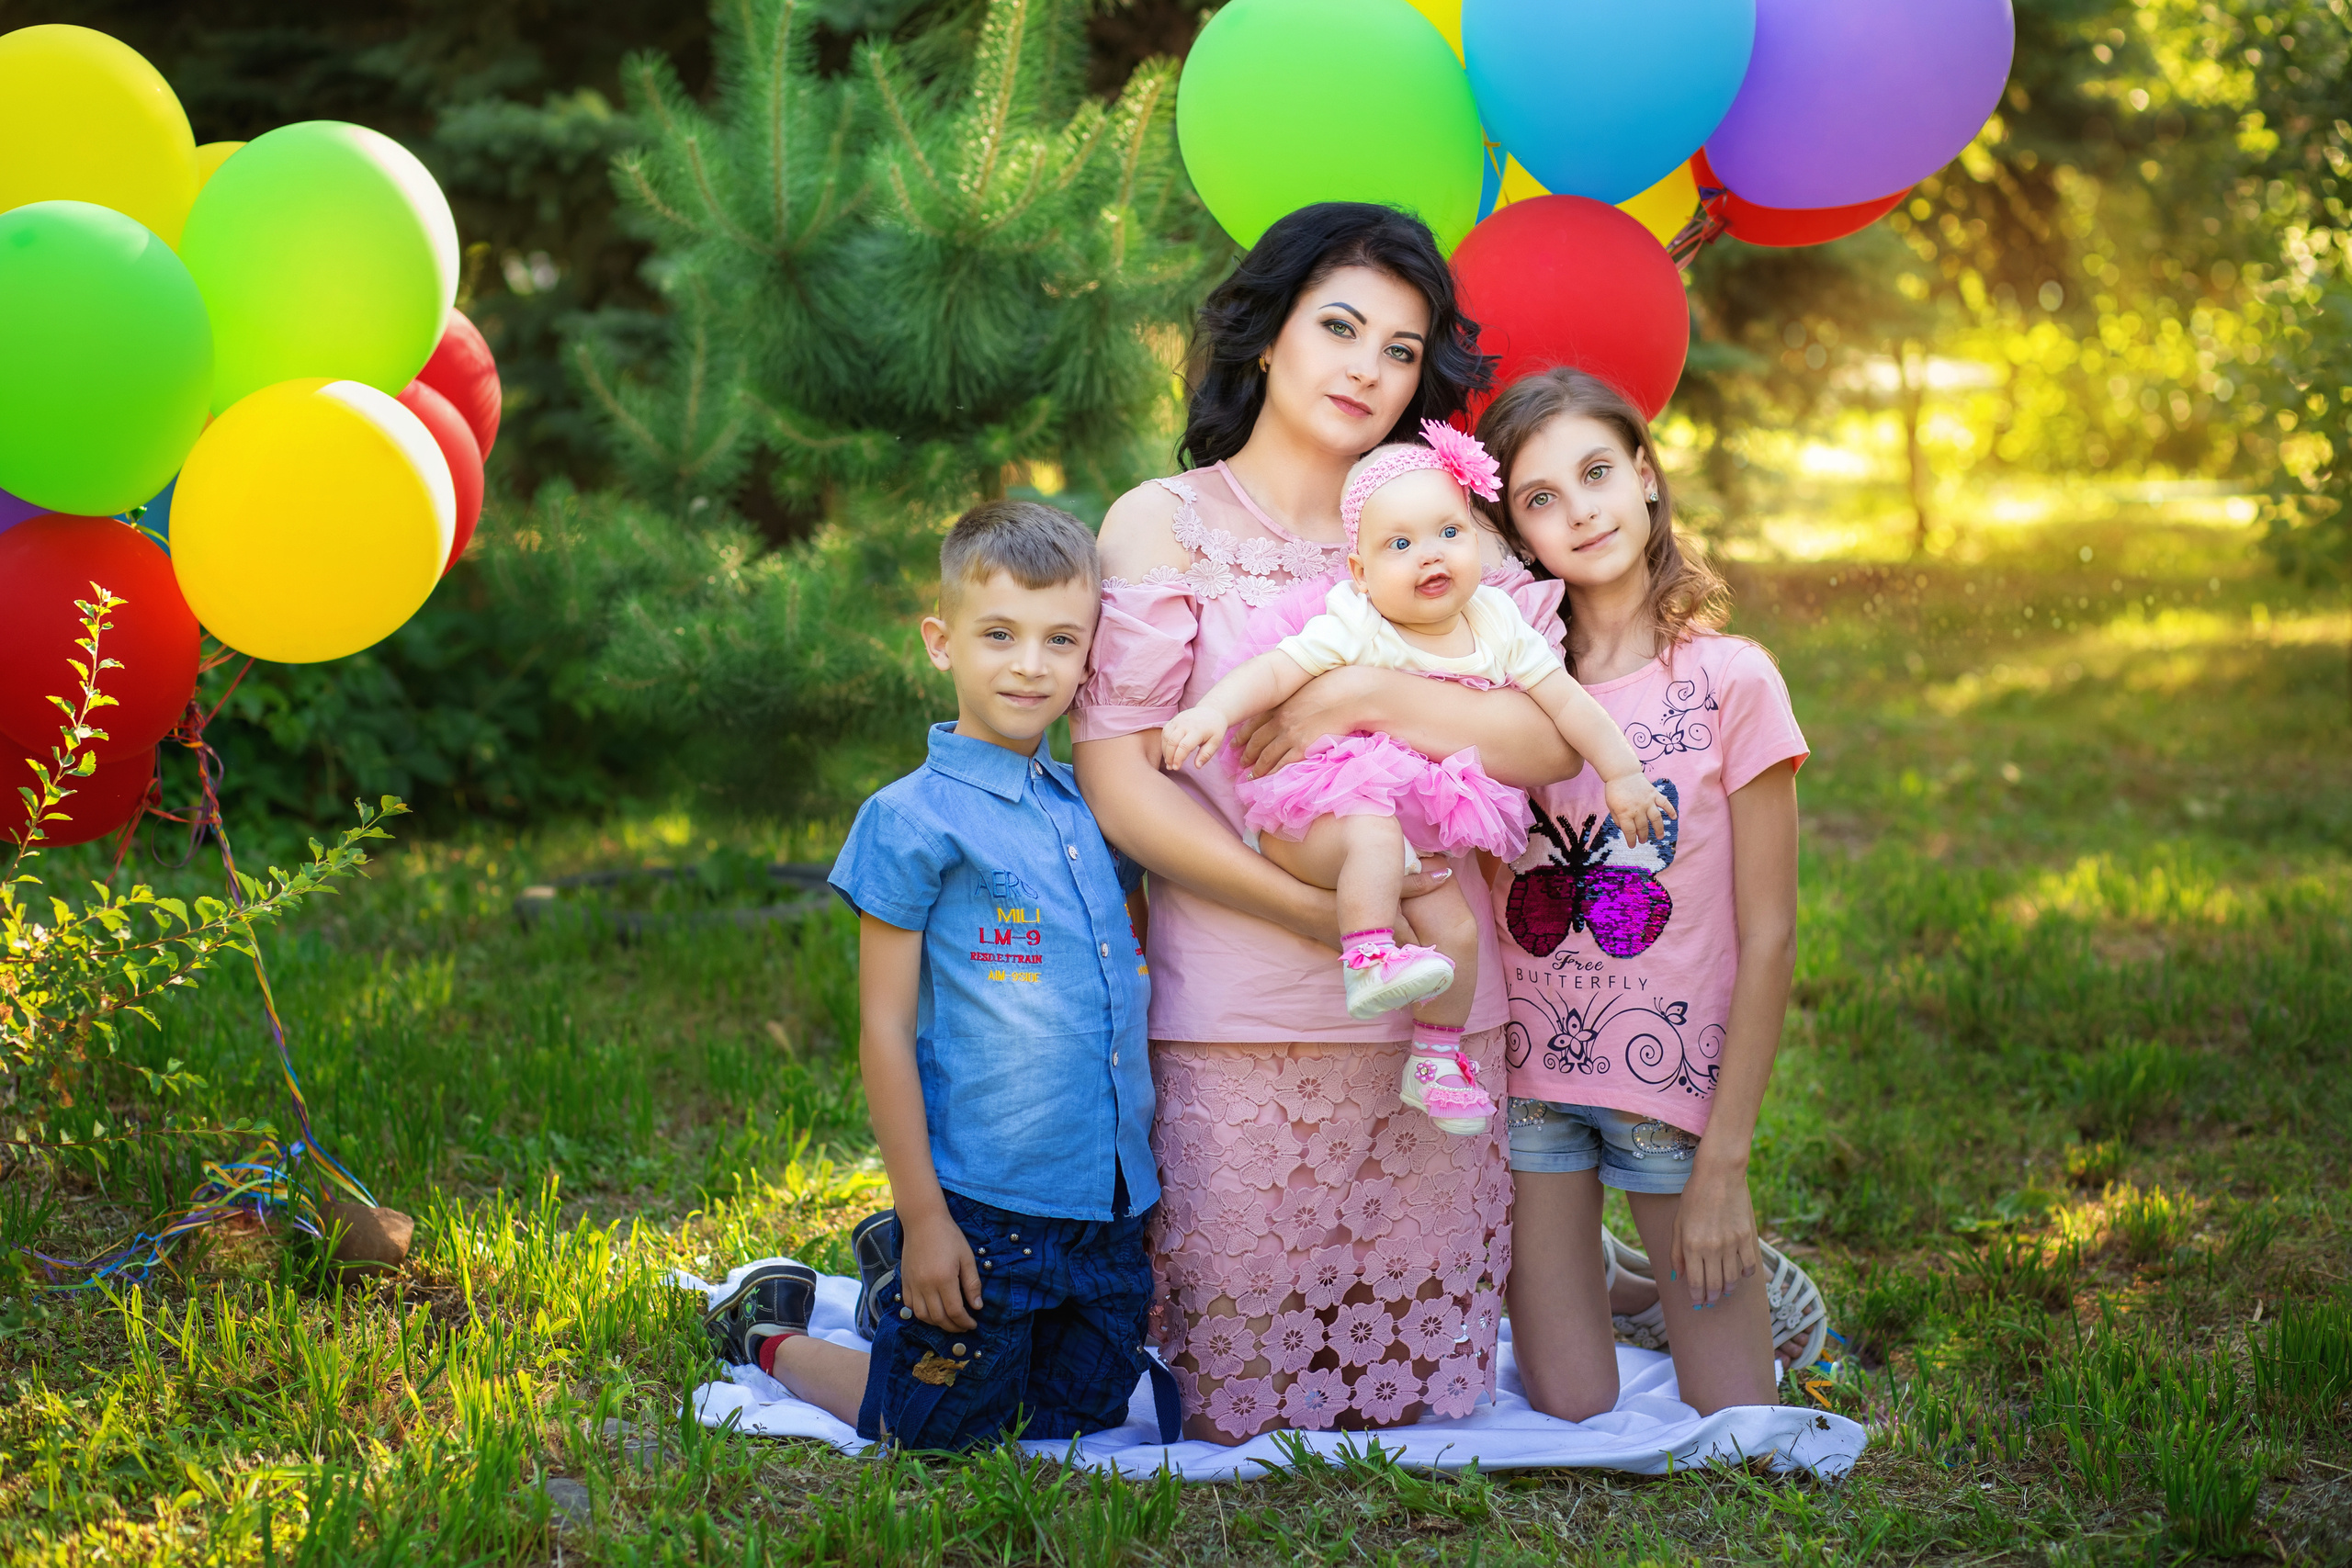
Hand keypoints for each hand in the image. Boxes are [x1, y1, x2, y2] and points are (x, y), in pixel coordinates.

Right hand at [898, 1209, 981, 1330]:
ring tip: (948, 1321)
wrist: (923, 1221)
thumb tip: (977, 1307)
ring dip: (936, 1323)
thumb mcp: (967, 1257)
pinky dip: (920, 1313)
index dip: (965, 1322)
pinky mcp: (904, 1281)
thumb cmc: (949, 1236)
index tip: (973, 1324)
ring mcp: (913, 1284)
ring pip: (922, 1316)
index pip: (955, 1311)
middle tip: (963, 1326)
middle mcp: (926, 1285)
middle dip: (953, 1327)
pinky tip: (931, 1310)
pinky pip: (909, 1305)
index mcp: (944, 1279)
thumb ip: (972, 1284)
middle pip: (938, 1318)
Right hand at [1160, 706, 1228, 770]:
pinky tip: (1168, 752)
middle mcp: (1185, 724)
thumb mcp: (1216, 742)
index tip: (1176, 768)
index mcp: (1197, 730)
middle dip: (1169, 756)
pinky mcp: (1173, 720)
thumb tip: (1197, 766)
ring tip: (1169, 762)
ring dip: (1165, 751)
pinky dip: (1164, 743)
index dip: (1178, 758)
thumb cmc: (1214, 729)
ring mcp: (1178, 720)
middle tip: (1171, 767)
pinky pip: (1165, 732)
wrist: (1212, 710)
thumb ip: (1206, 754)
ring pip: (1166, 737)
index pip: (1184, 746)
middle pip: (1172, 742)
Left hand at [1236, 666, 1378, 776]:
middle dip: (1247, 753)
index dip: (1244, 733)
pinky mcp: (1302, 747)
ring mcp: (1290, 735)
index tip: (1236, 742)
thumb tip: (1296, 706)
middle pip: (1257, 740)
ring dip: (1257, 767)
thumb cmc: (1334, 689)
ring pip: (1266, 755)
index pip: (1256, 722)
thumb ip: (1297, 701)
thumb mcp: (1307, 690)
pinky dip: (1273, 773)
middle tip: (1240, 762)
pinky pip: (1283, 764)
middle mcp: (1281, 721)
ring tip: (1250, 776)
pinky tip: (1268, 780)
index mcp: (1282, 705)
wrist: (1347, 696)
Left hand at [1604, 773, 1674, 844]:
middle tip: (1643, 840)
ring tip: (1660, 837)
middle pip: (1642, 827)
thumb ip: (1617, 818)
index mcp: (1625, 813)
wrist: (1622, 772)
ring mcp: (1648, 802)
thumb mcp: (1610, 806)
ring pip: (1656, 819)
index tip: (1632, 845)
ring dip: (1659, 829)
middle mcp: (1638, 809)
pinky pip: (1665, 804)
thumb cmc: (1614, 789)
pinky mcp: (1654, 794)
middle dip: (1643, 836)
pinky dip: (1671, 810)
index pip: (1629, 831)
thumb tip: (1623, 828)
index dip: (1631, 840)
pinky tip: (1674, 817)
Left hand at [1670, 1158, 1759, 1308]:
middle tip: (1711, 1303)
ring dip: (1728, 1290)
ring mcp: (1731, 1244)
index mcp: (1691, 1246)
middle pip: (1714, 1285)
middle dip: (1711, 1298)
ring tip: (1724, 1292)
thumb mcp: (1677, 1224)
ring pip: (1732, 1279)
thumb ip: (1676, 1252)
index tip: (1697, 1304)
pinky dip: (1746, 1274)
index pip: (1695, 1282)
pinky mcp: (1746, 1237)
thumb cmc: (1693, 1198)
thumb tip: (1677, 1277)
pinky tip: (1741, 1275)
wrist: (1718, 1176)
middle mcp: (1711, 1248)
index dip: (1696, 1297)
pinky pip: (1749, 1264)